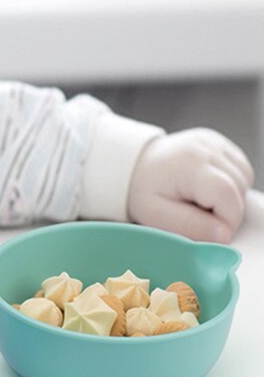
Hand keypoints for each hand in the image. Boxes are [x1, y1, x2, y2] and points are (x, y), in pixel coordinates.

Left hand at [127, 128, 253, 242]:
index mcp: (188, 164)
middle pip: (239, 187)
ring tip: (200, 199)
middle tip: (197, 213)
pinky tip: (207, 186)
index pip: (228, 196)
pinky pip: (240, 168)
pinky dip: (230, 183)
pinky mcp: (217, 141)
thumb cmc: (141, 190)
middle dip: (226, 210)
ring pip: (244, 178)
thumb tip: (223, 235)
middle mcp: (204, 147)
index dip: (226, 220)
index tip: (208, 229)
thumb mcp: (156, 215)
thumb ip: (190, 227)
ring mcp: (212, 142)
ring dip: (229, 196)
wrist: (131, 165)